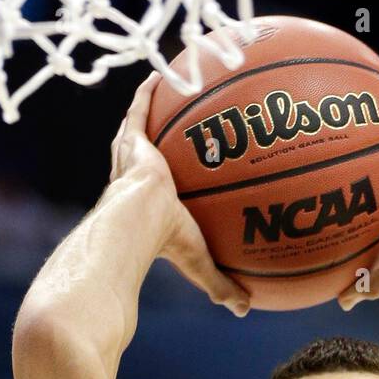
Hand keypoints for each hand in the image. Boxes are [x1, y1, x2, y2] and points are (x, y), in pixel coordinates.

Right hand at [110, 73, 250, 316]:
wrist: (137, 224)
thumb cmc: (164, 246)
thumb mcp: (201, 264)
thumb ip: (221, 283)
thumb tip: (245, 309)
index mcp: (147, 202)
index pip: (157, 186)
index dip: (165, 177)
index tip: (182, 169)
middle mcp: (135, 175)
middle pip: (145, 149)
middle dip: (157, 134)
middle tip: (175, 119)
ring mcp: (132, 155)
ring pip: (141, 125)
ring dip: (151, 106)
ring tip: (168, 83)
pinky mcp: (133, 139)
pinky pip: (142, 107)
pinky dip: (152, 90)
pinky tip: (167, 68)